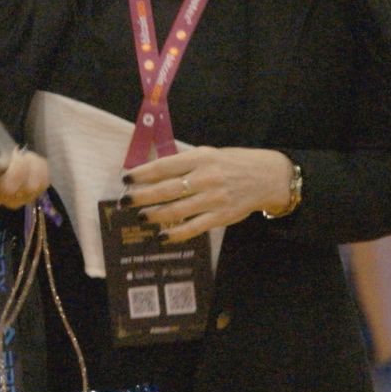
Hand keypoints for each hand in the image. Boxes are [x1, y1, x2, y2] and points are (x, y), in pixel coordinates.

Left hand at [124, 143, 296, 242]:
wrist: (266, 177)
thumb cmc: (232, 164)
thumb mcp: (209, 155)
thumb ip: (185, 164)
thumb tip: (152, 174)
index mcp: (201, 158)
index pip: (165, 166)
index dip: (142, 174)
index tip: (126, 179)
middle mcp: (206, 178)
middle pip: (166, 189)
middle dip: (141, 197)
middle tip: (124, 202)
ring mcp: (214, 199)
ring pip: (177, 210)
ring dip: (155, 215)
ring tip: (141, 217)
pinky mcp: (221, 217)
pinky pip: (193, 227)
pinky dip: (175, 234)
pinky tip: (162, 236)